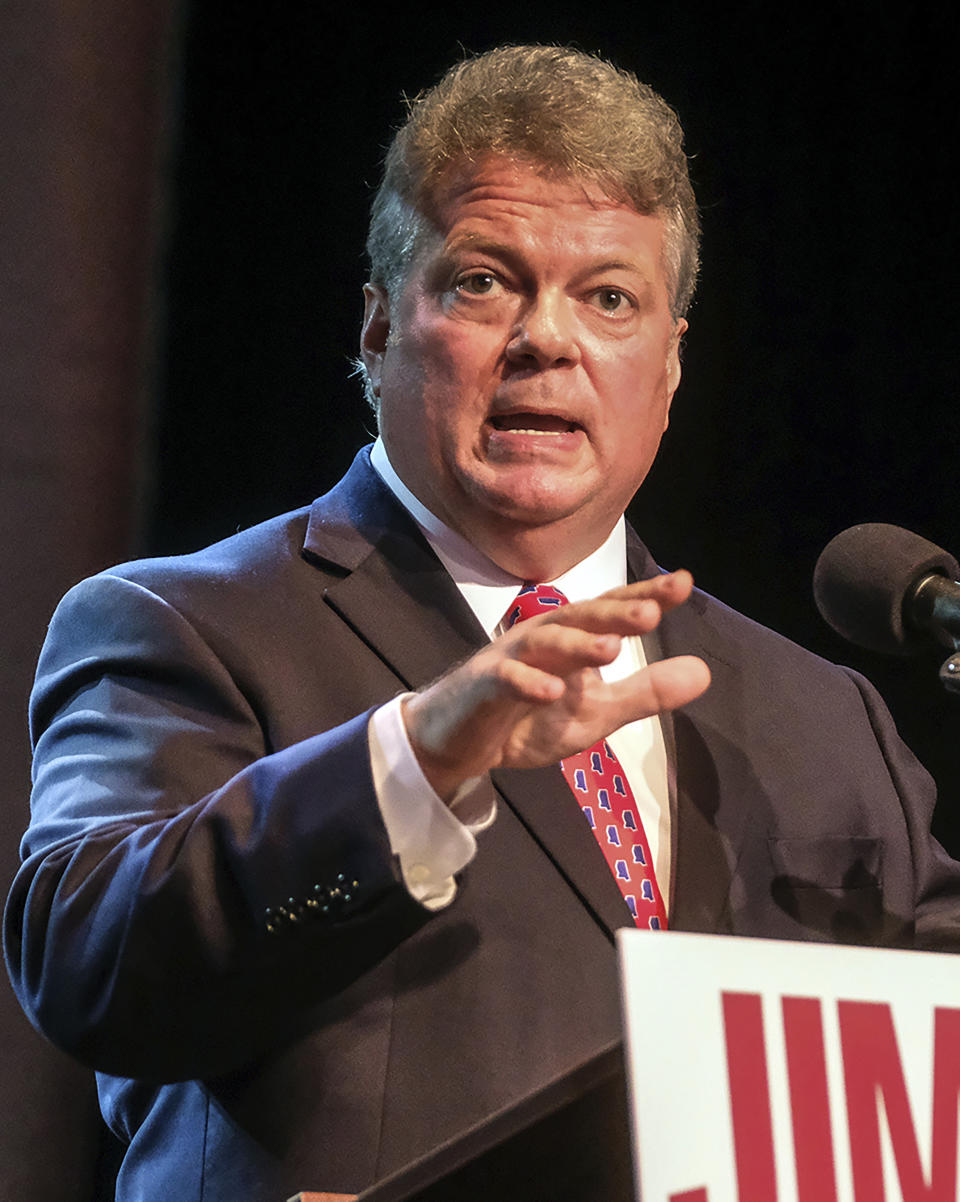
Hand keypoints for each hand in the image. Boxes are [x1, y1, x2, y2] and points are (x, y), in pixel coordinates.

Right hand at [403, 571, 710, 800]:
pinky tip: (550, 692)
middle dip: (615, 613)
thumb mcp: (597, 712)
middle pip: (581, 617)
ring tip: (611, 649)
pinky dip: (526, 683)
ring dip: (577, 644)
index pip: (612, 612)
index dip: (645, 596)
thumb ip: (646, 693)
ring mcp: (510, 659)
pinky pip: (505, 680)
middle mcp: (543, 638)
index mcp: (573, 638)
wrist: (459, 741)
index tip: (683, 582)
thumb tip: (704, 671)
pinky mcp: (483, 687)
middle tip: (653, 612)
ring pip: (545, 643)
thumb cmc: (528, 716)